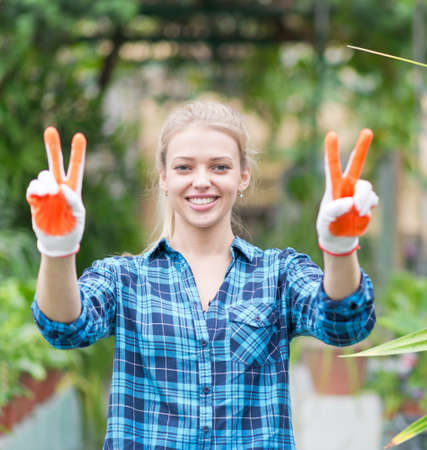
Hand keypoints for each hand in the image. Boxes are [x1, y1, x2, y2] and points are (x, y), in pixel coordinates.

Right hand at [26, 127, 85, 256]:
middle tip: (50, 130)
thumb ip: (73, 200)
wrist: (59, 242)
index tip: (79, 136)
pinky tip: (41, 195)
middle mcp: (59, 187)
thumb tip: (61, 187)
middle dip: (53, 147)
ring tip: (51, 192)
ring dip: (47, 181)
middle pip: (56, 163)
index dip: (77, 152)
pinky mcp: (35, 200)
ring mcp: (46, 192)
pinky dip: (36, 189)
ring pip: (43, 175)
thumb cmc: (73, 228)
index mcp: (73, 188)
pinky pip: (33, 188)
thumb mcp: (78, 215)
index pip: (76, 167)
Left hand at [316, 129, 378, 255]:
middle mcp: (347, 185)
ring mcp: (358, 193)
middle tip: (367, 131)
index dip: (331, 151)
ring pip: (367, 187)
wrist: (338, 237)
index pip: (332, 166)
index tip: (331, 134)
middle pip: (356, 164)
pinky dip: (367, 208)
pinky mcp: (368, 203)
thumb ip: (336, 208)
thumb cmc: (328, 224)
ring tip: (358, 210)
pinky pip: (372, 201)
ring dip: (363, 199)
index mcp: (333, 186)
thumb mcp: (326, 218)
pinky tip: (360, 215)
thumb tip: (352, 202)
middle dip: (362, 147)